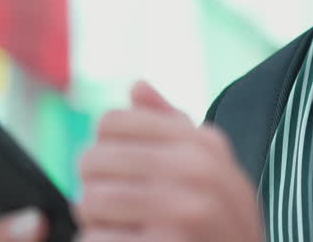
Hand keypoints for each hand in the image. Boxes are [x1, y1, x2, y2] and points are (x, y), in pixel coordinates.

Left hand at [76, 81, 264, 241]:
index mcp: (202, 143)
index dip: (105, 148)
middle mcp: (194, 170)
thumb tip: (136, 85)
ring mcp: (180, 212)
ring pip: (90, 201)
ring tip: (119, 228)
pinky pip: (93, 238)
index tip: (119, 172)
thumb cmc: (222, 223)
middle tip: (113, 208)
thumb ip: (173, 124)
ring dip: (95, 220)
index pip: (112, 122)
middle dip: (94, 186)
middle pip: (93, 159)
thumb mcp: (212, 167)